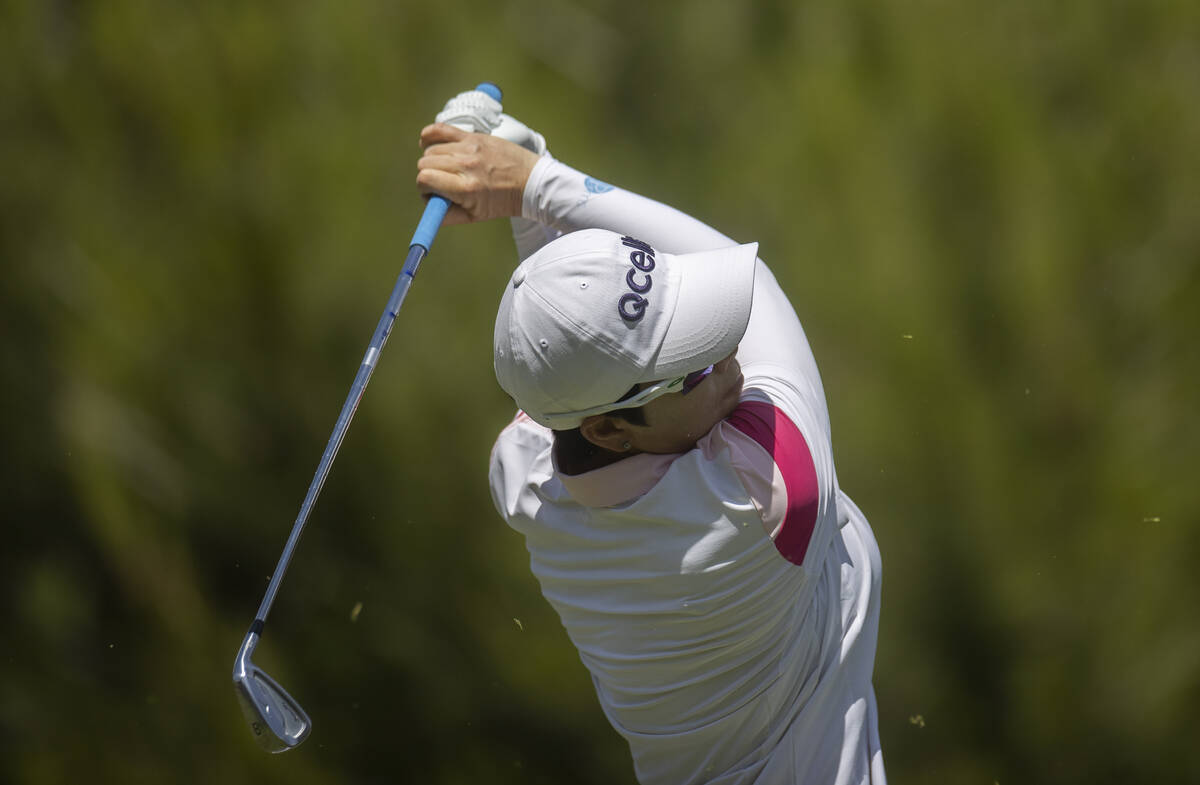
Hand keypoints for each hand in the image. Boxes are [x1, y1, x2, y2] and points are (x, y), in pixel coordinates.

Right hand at [416, 123, 539, 224]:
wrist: (529, 181)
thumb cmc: (502, 201)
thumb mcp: (474, 216)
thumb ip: (446, 216)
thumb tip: (427, 208)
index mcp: (466, 188)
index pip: (424, 179)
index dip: (424, 188)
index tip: (433, 192)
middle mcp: (467, 165)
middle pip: (425, 163)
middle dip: (428, 175)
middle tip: (442, 182)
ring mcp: (470, 148)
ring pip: (431, 149)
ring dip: (433, 160)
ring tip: (447, 168)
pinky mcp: (474, 136)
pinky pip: (440, 129)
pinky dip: (429, 135)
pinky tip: (430, 143)